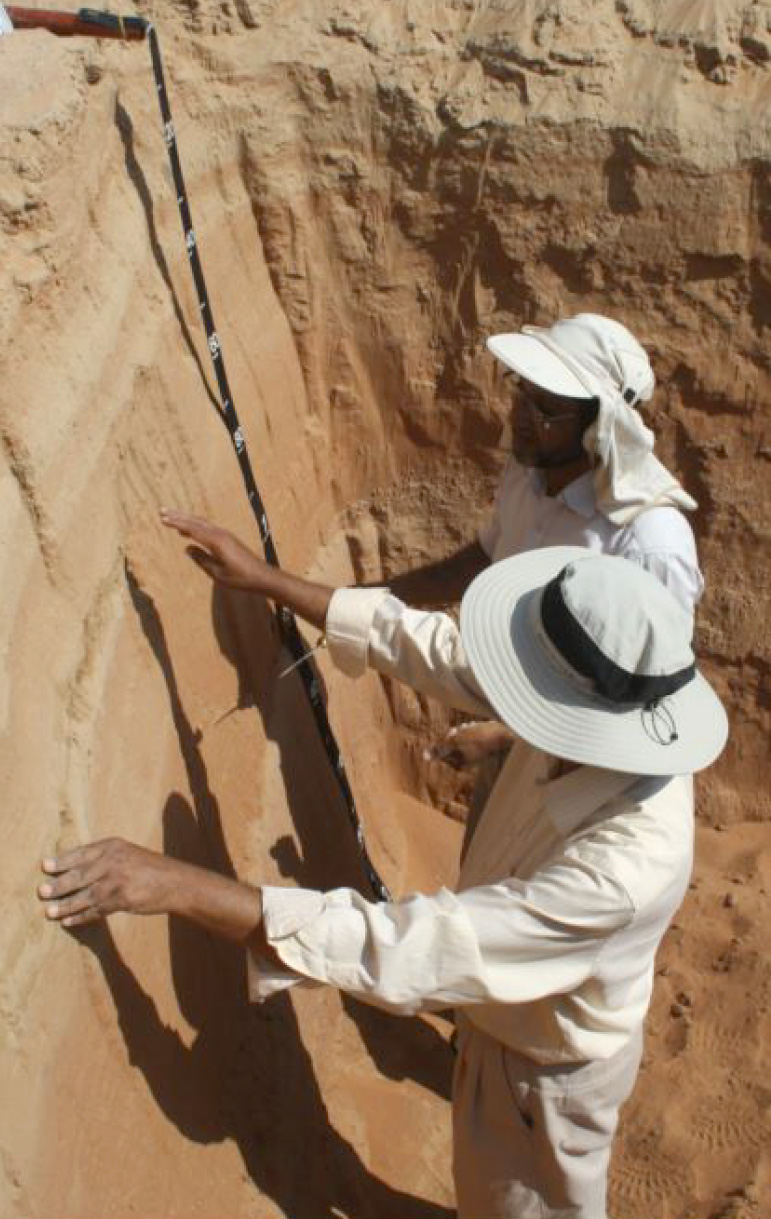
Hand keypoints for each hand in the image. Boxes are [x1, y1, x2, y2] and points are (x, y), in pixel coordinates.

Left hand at [38, 838, 180, 927]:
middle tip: (41, 892)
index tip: (45, 866)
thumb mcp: (127, 854)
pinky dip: (81, 917)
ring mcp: (118, 881)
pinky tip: (68, 921)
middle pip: (80, 875)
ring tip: (49, 912)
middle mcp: (114, 861)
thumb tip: (72, 869)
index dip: (62, 860)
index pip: (81, 853)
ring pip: (86, 895)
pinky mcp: (123, 899)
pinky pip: (97, 910)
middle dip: (59, 885)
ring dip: (66, 905)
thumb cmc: (149, 868)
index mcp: (113, 846)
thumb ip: (103, 859)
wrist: (176, 882)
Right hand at [160, 509, 268, 589]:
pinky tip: (188, 531)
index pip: (192, 529)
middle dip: (178, 516)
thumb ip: (202, 559)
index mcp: (216, 542)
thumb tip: (187, 548)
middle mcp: (220, 534)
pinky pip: (208, 528)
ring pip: (202, 523)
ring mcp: (225, 535)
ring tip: (171, 517)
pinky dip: (196, 526)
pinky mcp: (228, 539)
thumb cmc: (240, 578)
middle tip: (162, 511)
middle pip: (196, 521)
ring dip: (186, 519)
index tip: (163, 519)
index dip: (177, 523)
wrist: (262, 576)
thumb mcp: (217, 573)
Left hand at [424, 721, 514, 768]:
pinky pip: (472, 733)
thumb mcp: (455, 741)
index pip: (443, 747)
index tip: (456, 734)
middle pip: (451, 742)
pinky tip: (482, 727)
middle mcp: (467, 762)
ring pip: (461, 736)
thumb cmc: (481, 738)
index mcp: (459, 765)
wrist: (507, 735)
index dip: (447, 737)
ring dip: (466, 729)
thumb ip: (439, 749)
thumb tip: (424, 757)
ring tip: (476, 727)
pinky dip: (474, 728)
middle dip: (457, 733)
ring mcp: (475, 754)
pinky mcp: (483, 746)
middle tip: (467, 730)